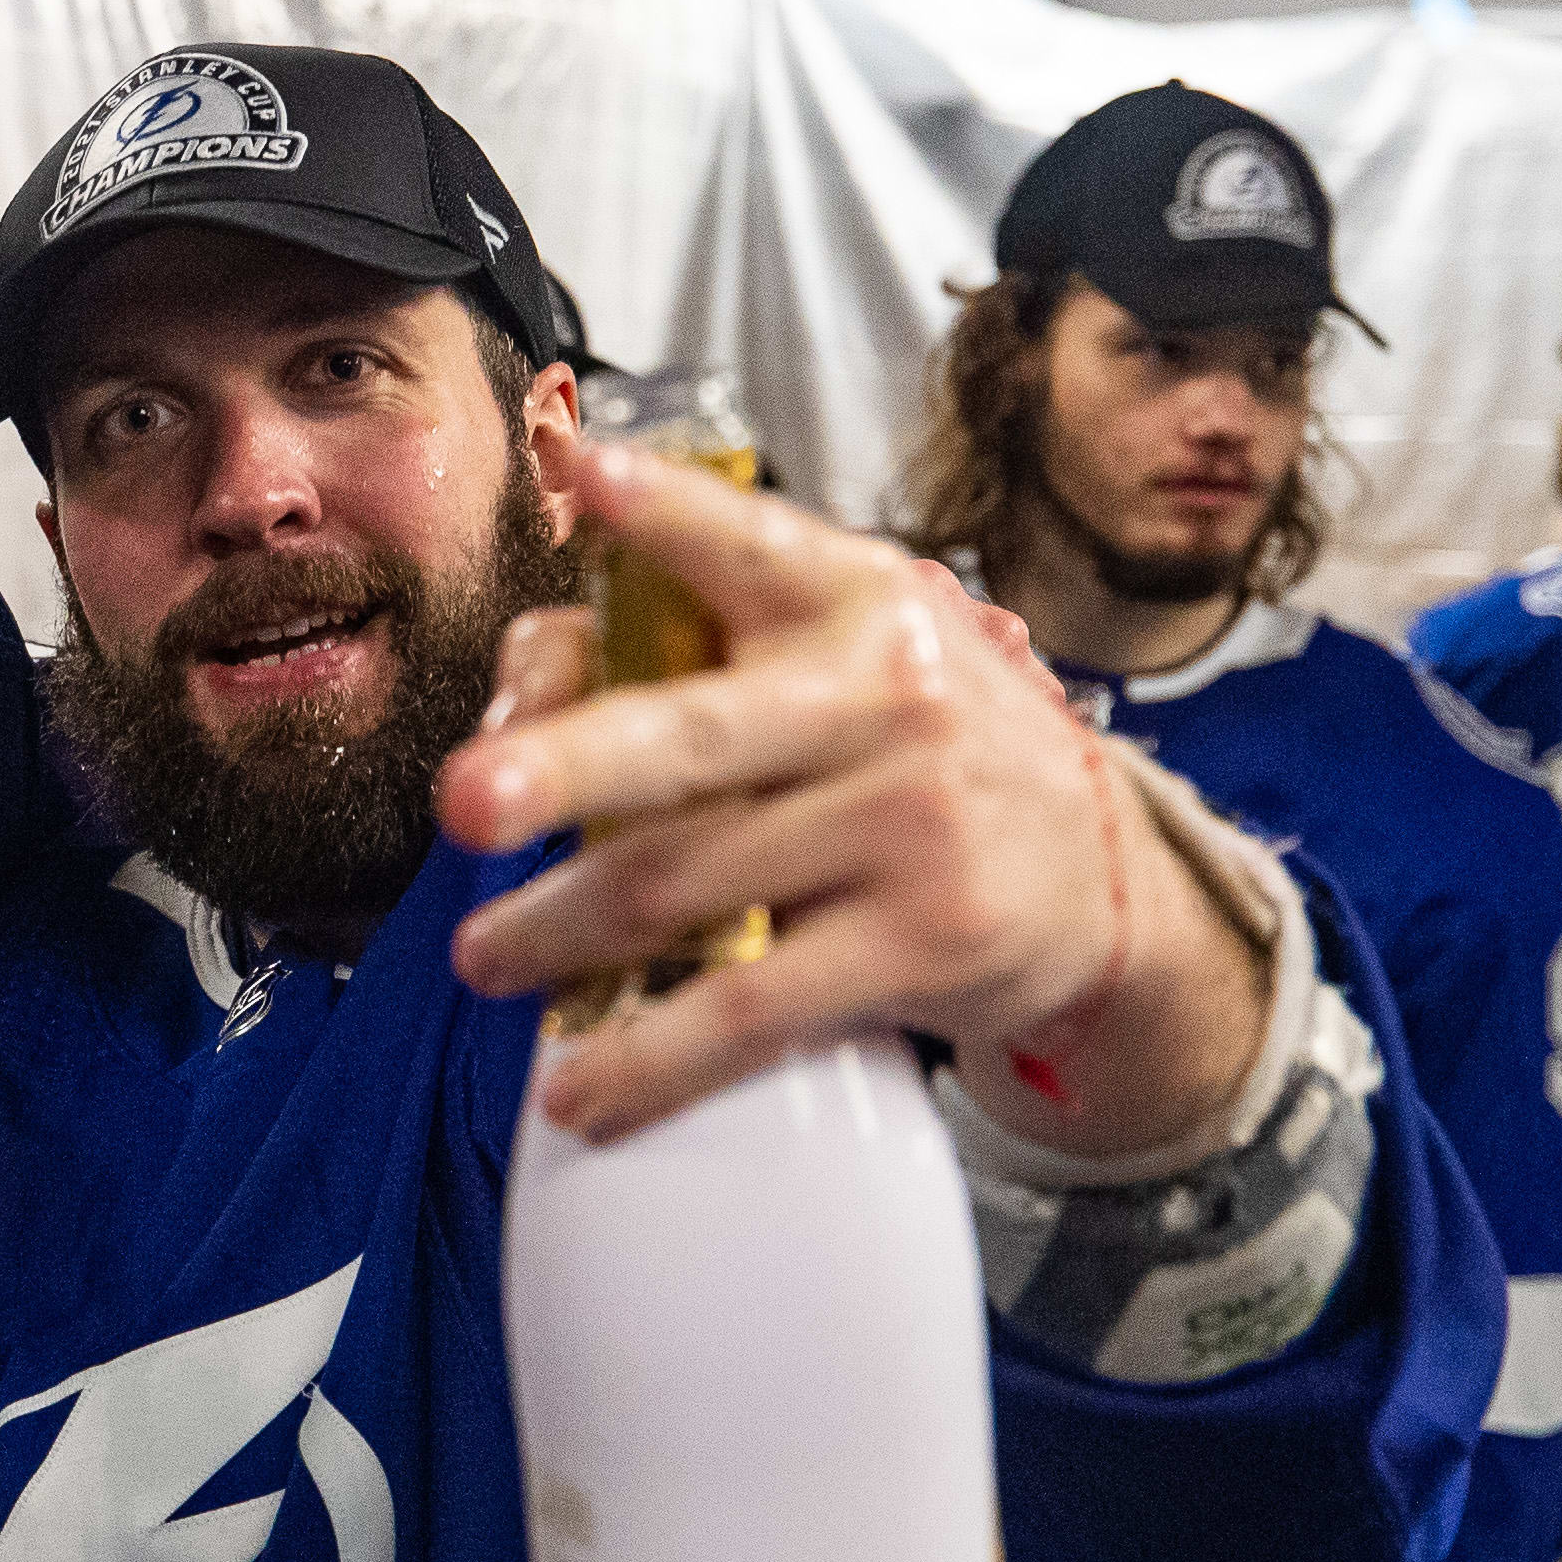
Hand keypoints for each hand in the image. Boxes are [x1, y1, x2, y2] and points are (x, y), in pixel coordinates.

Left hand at [435, 443, 1256, 1155]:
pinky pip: (748, 1008)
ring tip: (484, 957)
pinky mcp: (920, 942)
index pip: (744, 542)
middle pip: (689, 737)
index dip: (664, 510)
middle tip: (463, 804)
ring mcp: (909, 821)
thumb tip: (520, 702)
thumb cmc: (916, 748)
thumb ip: (681, 650)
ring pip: (687, 882)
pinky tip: (580, 1086)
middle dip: (563, 768)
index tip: (587, 475)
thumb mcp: (833, 658)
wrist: (1098, 876)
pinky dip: (648, 1058)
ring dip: (556, 932)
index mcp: (852, 599)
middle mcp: (885, 695)